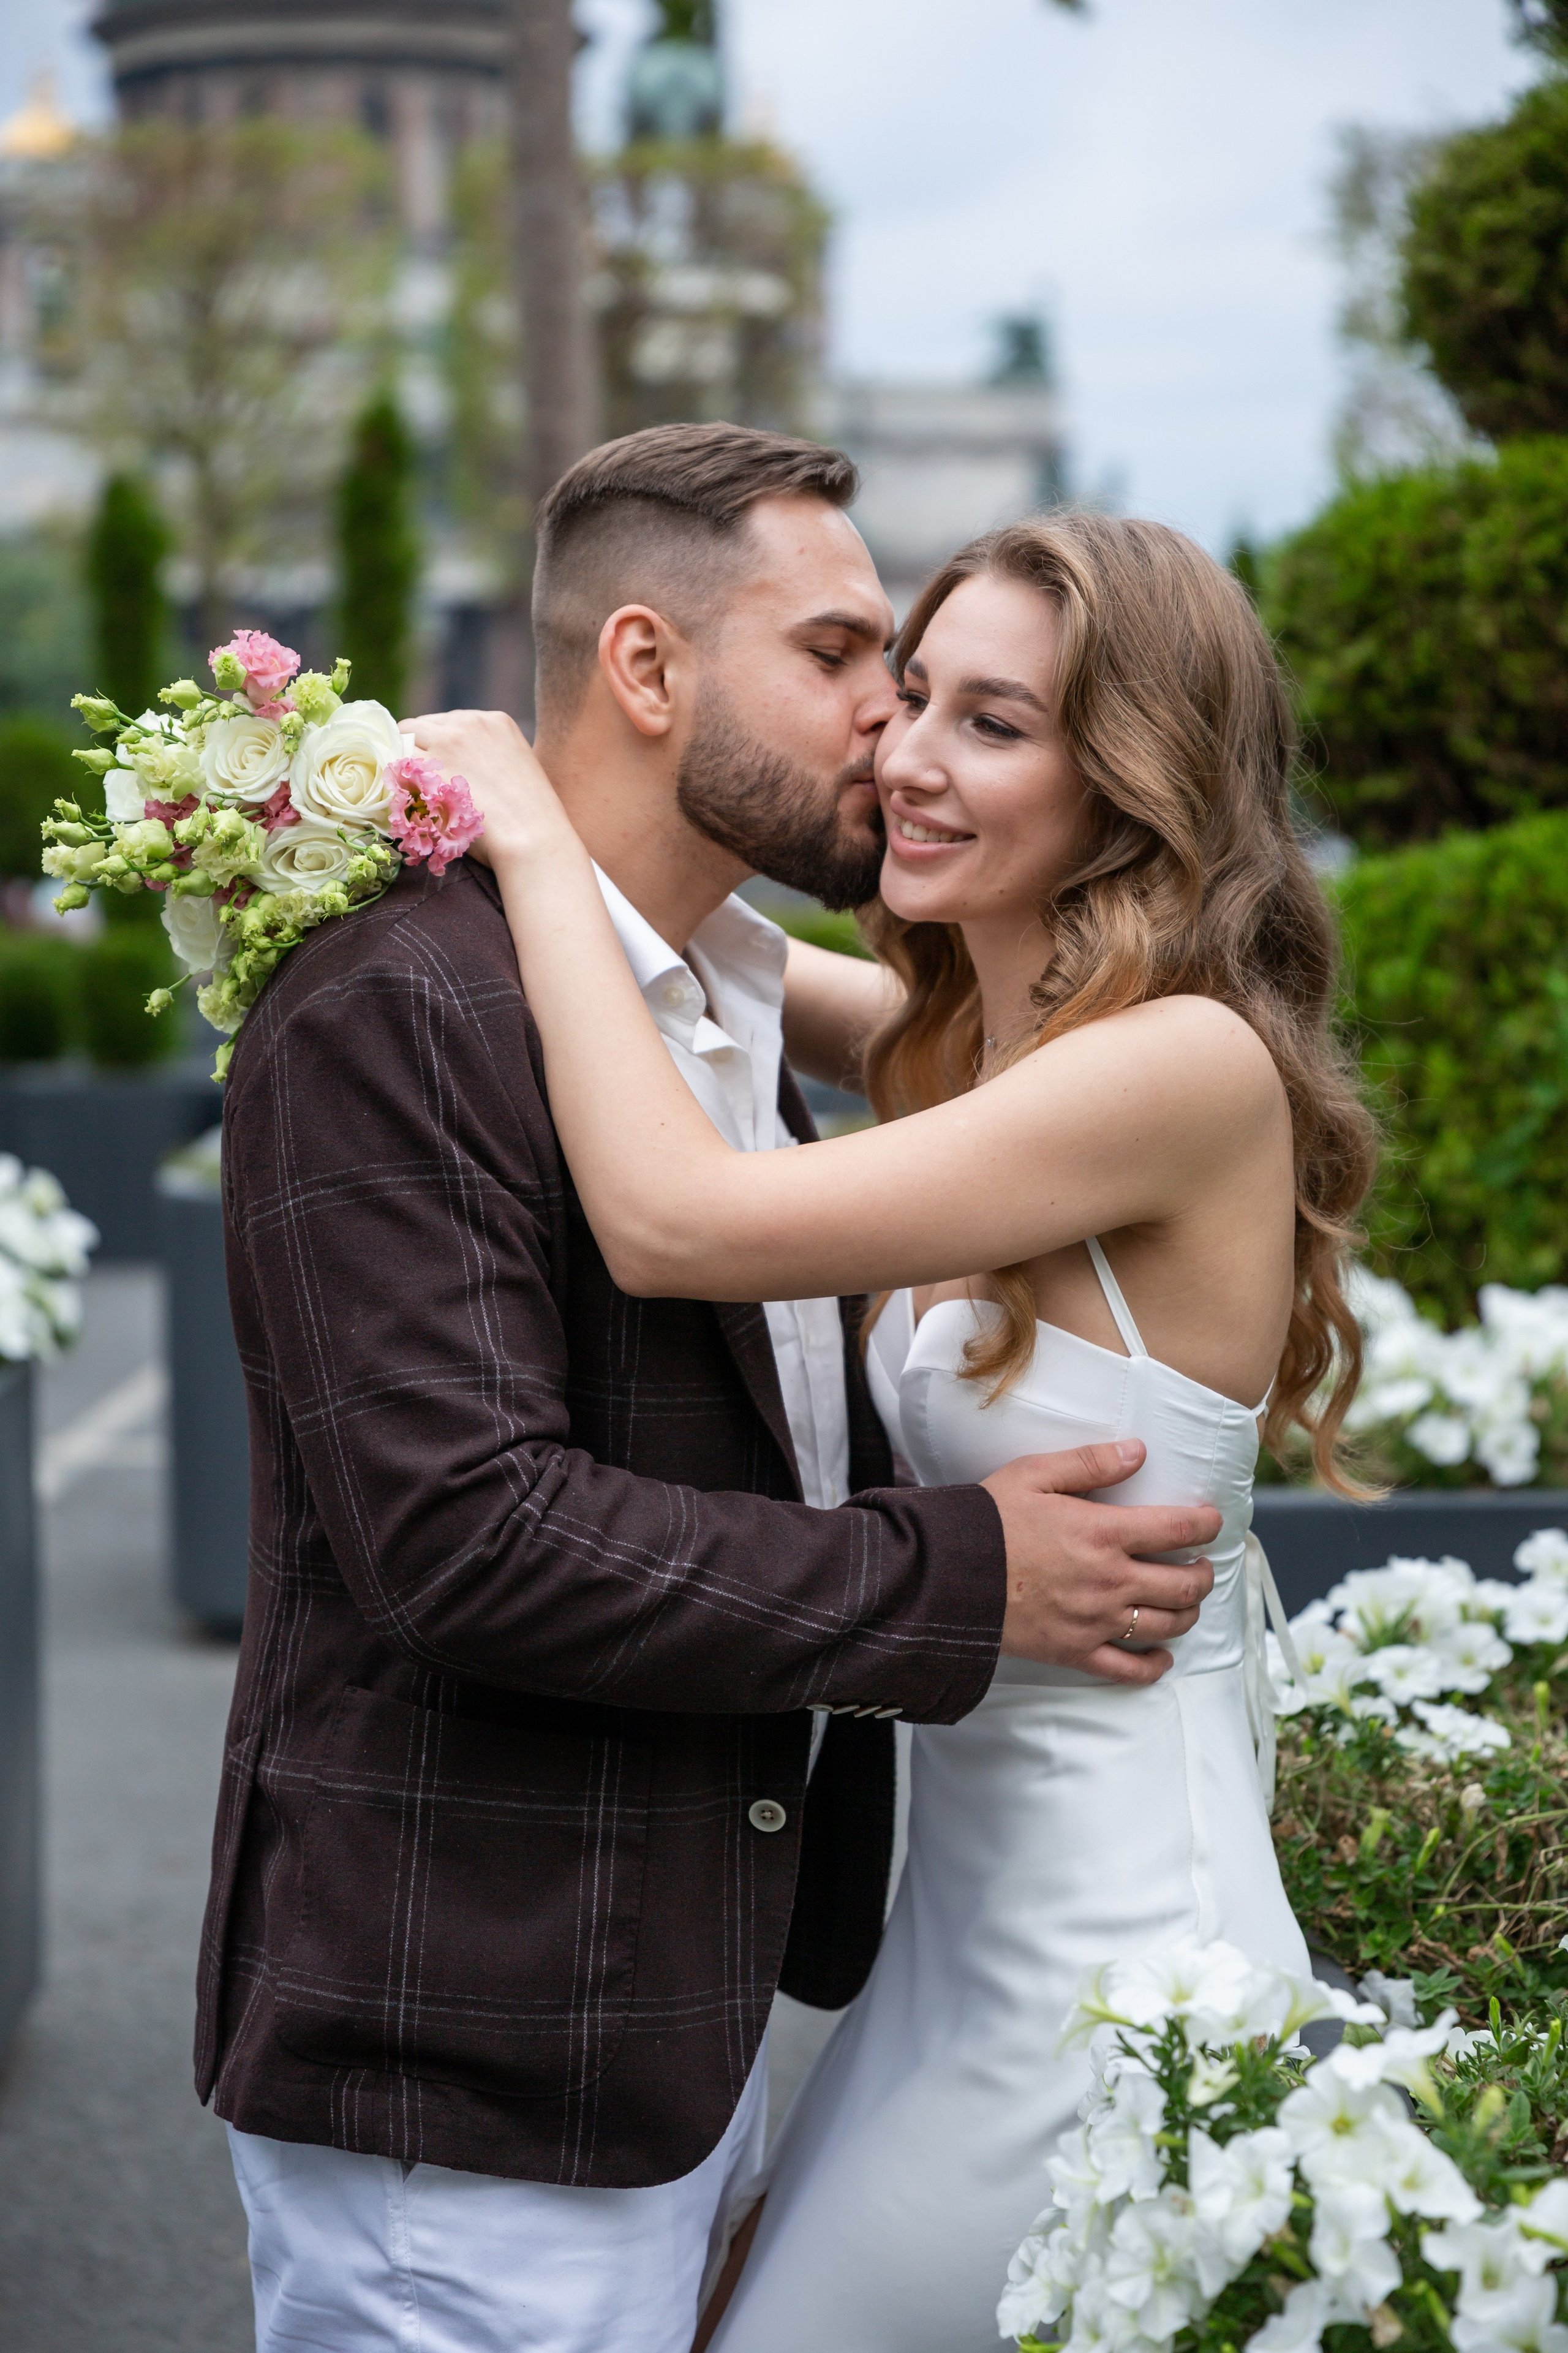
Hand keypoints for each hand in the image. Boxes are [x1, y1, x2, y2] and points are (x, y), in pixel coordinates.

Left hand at [403, 709, 575, 869]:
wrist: (532, 839)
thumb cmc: (530, 820)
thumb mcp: (516, 770)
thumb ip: (487, 758)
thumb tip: (460, 768)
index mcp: (495, 721)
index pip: (449, 723)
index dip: (441, 746)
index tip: (443, 770)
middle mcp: (470, 722)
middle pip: (424, 725)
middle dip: (421, 750)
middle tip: (424, 784)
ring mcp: (447, 741)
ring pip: (405, 737)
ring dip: (406, 762)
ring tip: (415, 792)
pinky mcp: (428, 764)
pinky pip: (396, 761)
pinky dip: (397, 778)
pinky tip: (407, 799)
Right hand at [983, 1440, 1218, 1686]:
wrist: (947, 1577)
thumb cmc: (988, 1521)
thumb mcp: (1034, 1475)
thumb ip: (1090, 1462)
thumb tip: (1138, 1451)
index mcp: (1103, 1533)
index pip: (1177, 1529)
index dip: (1205, 1524)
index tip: (1212, 1521)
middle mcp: (1110, 1580)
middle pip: (1183, 1584)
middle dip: (1204, 1574)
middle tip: (1202, 1564)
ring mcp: (1096, 1621)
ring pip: (1166, 1625)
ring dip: (1188, 1613)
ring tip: (1187, 1601)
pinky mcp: (1076, 1652)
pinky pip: (1129, 1670)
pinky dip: (1154, 1666)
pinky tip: (1162, 1656)